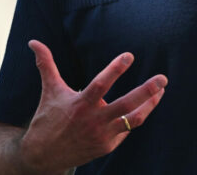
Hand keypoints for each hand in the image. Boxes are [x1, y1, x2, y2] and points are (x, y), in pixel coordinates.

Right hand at [18, 39, 166, 171]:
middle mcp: (94, 120)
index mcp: (80, 104)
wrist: (44, 154)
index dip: (115, 69)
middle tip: (163, 78)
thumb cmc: (48, 117)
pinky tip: (142, 107)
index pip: (101, 84)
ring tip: (161, 91)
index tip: (130, 56)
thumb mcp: (49, 89)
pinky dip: (135, 117)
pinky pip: (126, 129)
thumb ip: (46, 64)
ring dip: (150, 105)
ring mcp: (103, 135)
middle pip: (126, 105)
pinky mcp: (107, 146)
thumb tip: (33, 41)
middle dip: (147, 91)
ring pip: (134, 120)